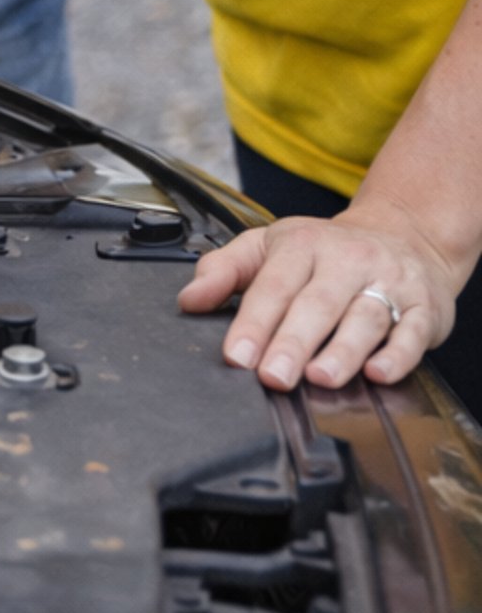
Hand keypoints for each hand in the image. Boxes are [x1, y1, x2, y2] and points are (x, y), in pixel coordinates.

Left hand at [178, 199, 461, 390]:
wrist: (405, 235)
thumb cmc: (325, 252)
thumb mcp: (269, 247)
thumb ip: (224, 270)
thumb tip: (189, 299)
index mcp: (303, 244)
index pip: (275, 284)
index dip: (255, 321)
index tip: (237, 355)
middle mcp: (347, 260)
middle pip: (318, 303)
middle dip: (293, 341)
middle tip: (273, 376)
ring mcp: (389, 281)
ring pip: (366, 317)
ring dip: (344, 350)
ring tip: (320, 377)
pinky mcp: (424, 307)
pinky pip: (413, 332)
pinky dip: (398, 354)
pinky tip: (379, 373)